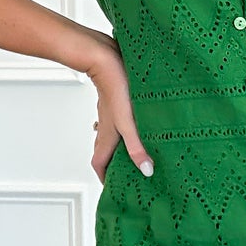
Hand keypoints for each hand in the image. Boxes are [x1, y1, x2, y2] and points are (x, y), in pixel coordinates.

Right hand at [81, 33, 152, 184]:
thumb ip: (136, 147)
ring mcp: (110, 112)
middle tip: (130, 172)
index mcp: (106, 136)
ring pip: (112, 134)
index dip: (104, 178)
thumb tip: (146, 171)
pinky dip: (127, 127)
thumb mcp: (129, 123)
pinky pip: (119, 119)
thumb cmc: (116, 87)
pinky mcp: (117, 99)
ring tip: (137, 150)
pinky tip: (140, 120)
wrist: (105, 57)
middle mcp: (106, 126)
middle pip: (106, 150)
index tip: (114, 188)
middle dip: (115, 164)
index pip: (99, 163)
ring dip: (121, 145)